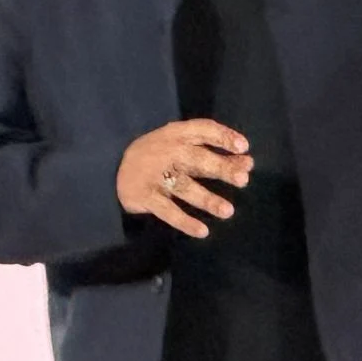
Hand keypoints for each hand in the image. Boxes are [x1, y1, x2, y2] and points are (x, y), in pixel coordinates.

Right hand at [116, 119, 252, 238]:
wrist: (113, 168)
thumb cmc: (161, 156)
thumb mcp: (185, 148)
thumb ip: (216, 154)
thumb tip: (248, 164)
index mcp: (177, 134)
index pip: (203, 129)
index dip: (224, 136)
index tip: (244, 147)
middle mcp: (167, 151)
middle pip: (197, 159)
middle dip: (221, 169)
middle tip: (243, 180)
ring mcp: (154, 174)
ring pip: (185, 187)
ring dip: (207, 199)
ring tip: (228, 211)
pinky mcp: (145, 196)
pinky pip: (167, 210)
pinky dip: (185, 221)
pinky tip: (202, 231)